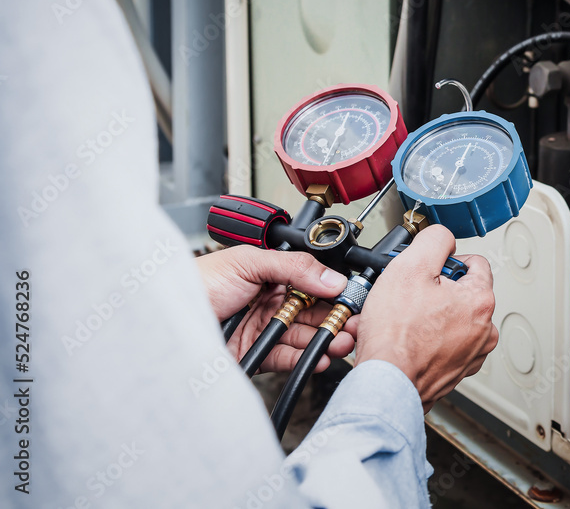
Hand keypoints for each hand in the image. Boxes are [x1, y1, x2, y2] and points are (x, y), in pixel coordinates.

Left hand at [196, 246, 357, 373]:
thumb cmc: (195, 283)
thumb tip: (331, 279)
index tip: (353, 298)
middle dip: (337, 318)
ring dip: (327, 338)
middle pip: (313, 310)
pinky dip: (306, 358)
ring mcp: (263, 327)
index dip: (334, 291)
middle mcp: (269, 300)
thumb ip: (294, 268)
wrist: (163, 322)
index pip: (312, 282)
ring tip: (342, 342)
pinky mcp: (257, 353)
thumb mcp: (248, 262)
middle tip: (355, 323)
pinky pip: (288, 357)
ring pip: (304, 334)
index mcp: (270, 273)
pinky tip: (320, 356)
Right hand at [354, 225, 498, 411]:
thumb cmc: (397, 335)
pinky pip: (443, 345)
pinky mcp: (455, 372)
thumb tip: (443, 237)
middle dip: (432, 290)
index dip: (445, 260)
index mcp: (481, 300)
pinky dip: (425, 340)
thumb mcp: (410, 266)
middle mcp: (485, 329)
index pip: (474, 262)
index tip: (427, 270)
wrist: (387, 382)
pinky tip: (405, 339)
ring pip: (450, 319)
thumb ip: (434, 241)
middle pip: (460, 292)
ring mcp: (472, 353)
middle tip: (406, 295)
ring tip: (401, 319)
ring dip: (427, 316)